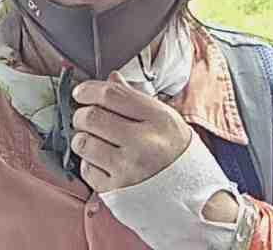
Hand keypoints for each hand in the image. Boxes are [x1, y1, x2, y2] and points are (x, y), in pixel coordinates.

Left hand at [71, 70, 191, 192]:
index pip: (112, 95)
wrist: (191, 193)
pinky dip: (88, 162)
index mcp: (157, 118)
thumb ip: (135, 97)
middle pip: (93, 117)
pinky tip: (100, 160)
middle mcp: (143, 143)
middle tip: (83, 116)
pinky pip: (86, 170)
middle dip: (81, 114)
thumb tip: (111, 79)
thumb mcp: (163, 117)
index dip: (89, 90)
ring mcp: (129, 169)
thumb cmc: (175, 151)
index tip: (81, 92)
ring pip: (84, 143)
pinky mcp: (117, 191)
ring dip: (81, 137)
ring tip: (91, 138)